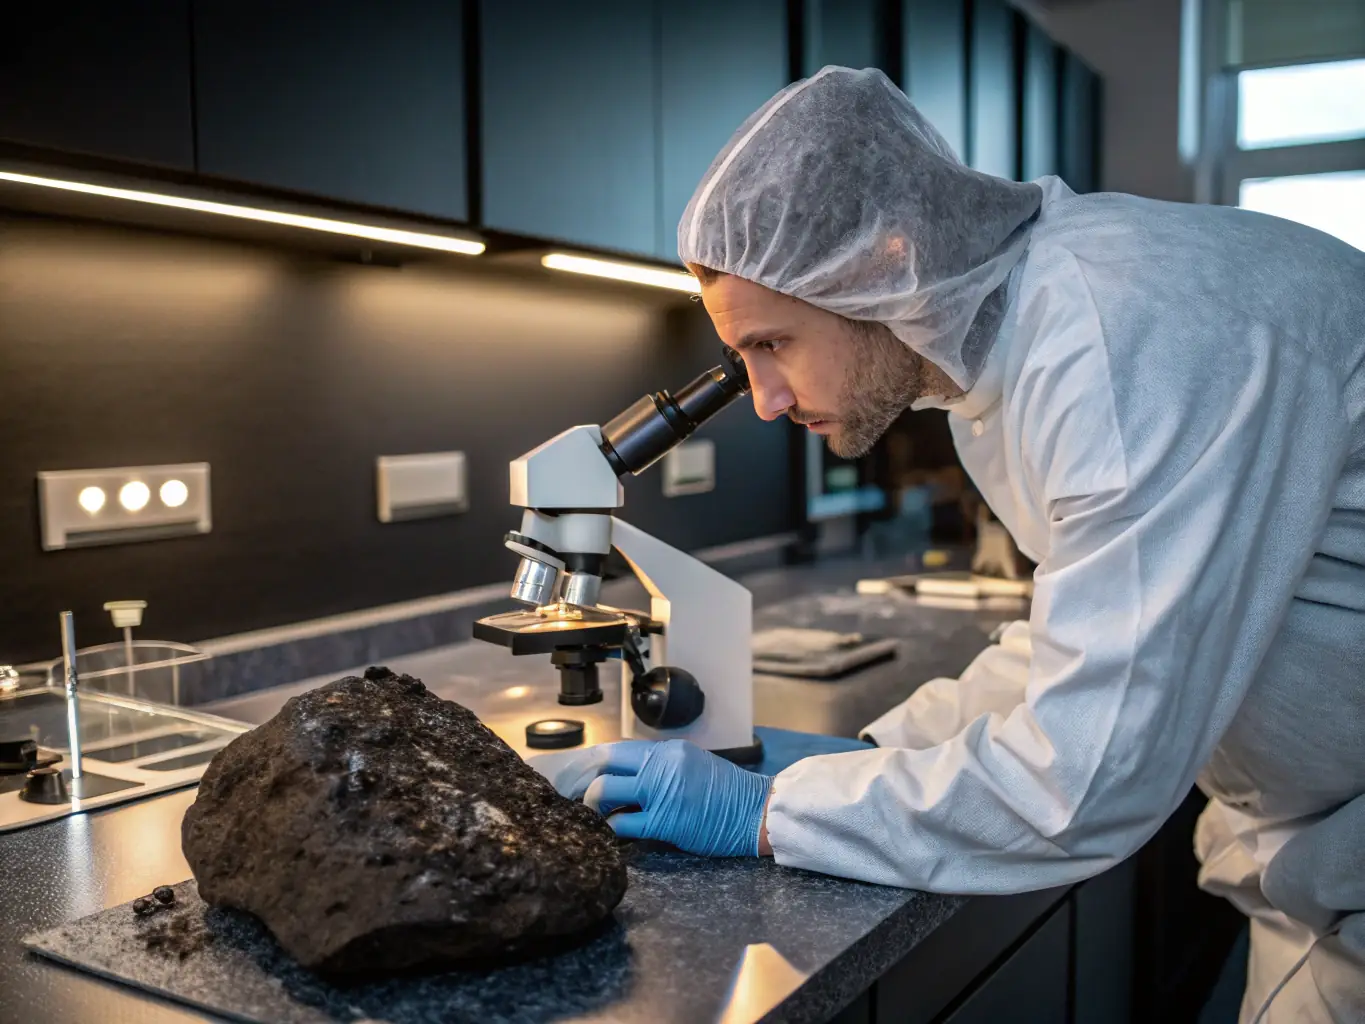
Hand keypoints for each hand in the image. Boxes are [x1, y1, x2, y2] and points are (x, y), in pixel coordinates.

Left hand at [531, 740, 771, 856]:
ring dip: (592, 804)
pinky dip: (611, 828)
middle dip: (582, 779)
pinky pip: (622, 822)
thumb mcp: (693, 766)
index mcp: (668, 750)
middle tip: (574, 795)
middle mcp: (661, 765)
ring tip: (594, 815)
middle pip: (604, 763)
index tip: (579, 774)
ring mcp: (661, 792)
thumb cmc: (727, 793)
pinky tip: (612, 832)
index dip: (593, 762)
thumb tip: (629, 778)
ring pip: (605, 790)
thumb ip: (662, 768)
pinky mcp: (664, 821)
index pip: (618, 750)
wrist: (756, 811)